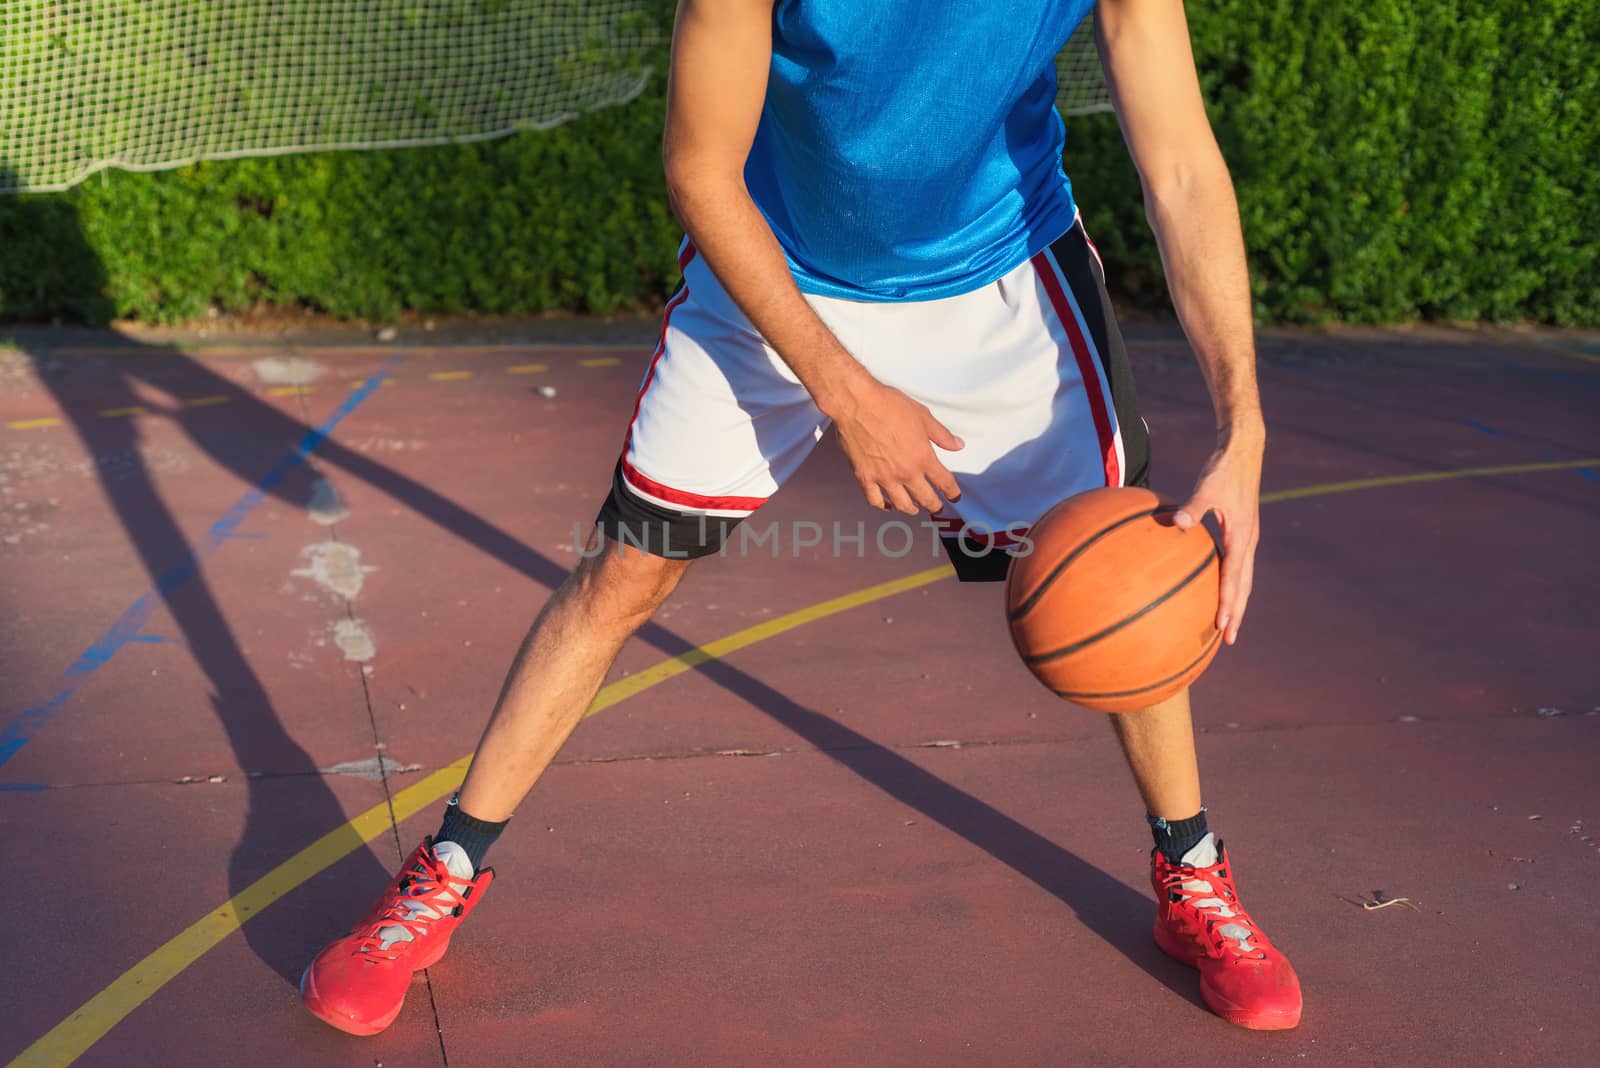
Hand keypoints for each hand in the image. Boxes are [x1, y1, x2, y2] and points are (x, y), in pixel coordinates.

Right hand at [831, 381, 962, 514]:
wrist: (856, 403)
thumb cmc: (889, 405)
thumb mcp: (922, 415)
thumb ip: (941, 434)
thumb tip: (958, 445)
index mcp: (923, 457)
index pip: (944, 482)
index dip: (952, 492)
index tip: (954, 496)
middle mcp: (905, 472)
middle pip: (926, 499)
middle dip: (935, 505)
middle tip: (937, 507)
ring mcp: (884, 478)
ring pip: (902, 505)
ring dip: (911, 509)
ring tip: (914, 508)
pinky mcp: (865, 477)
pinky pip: (875, 500)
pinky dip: (883, 505)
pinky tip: (887, 504)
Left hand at [1174, 429, 1263, 644]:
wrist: (1243, 450)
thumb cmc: (1223, 468)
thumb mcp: (1207, 486)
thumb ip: (1192, 507)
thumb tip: (1175, 523)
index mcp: (1241, 536)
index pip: (1234, 578)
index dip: (1228, 603)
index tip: (1222, 626)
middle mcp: (1248, 541)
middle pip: (1244, 586)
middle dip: (1236, 613)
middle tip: (1228, 639)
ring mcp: (1248, 537)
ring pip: (1244, 578)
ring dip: (1236, 601)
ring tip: (1228, 623)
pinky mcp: (1242, 531)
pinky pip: (1238, 565)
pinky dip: (1232, 582)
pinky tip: (1217, 588)